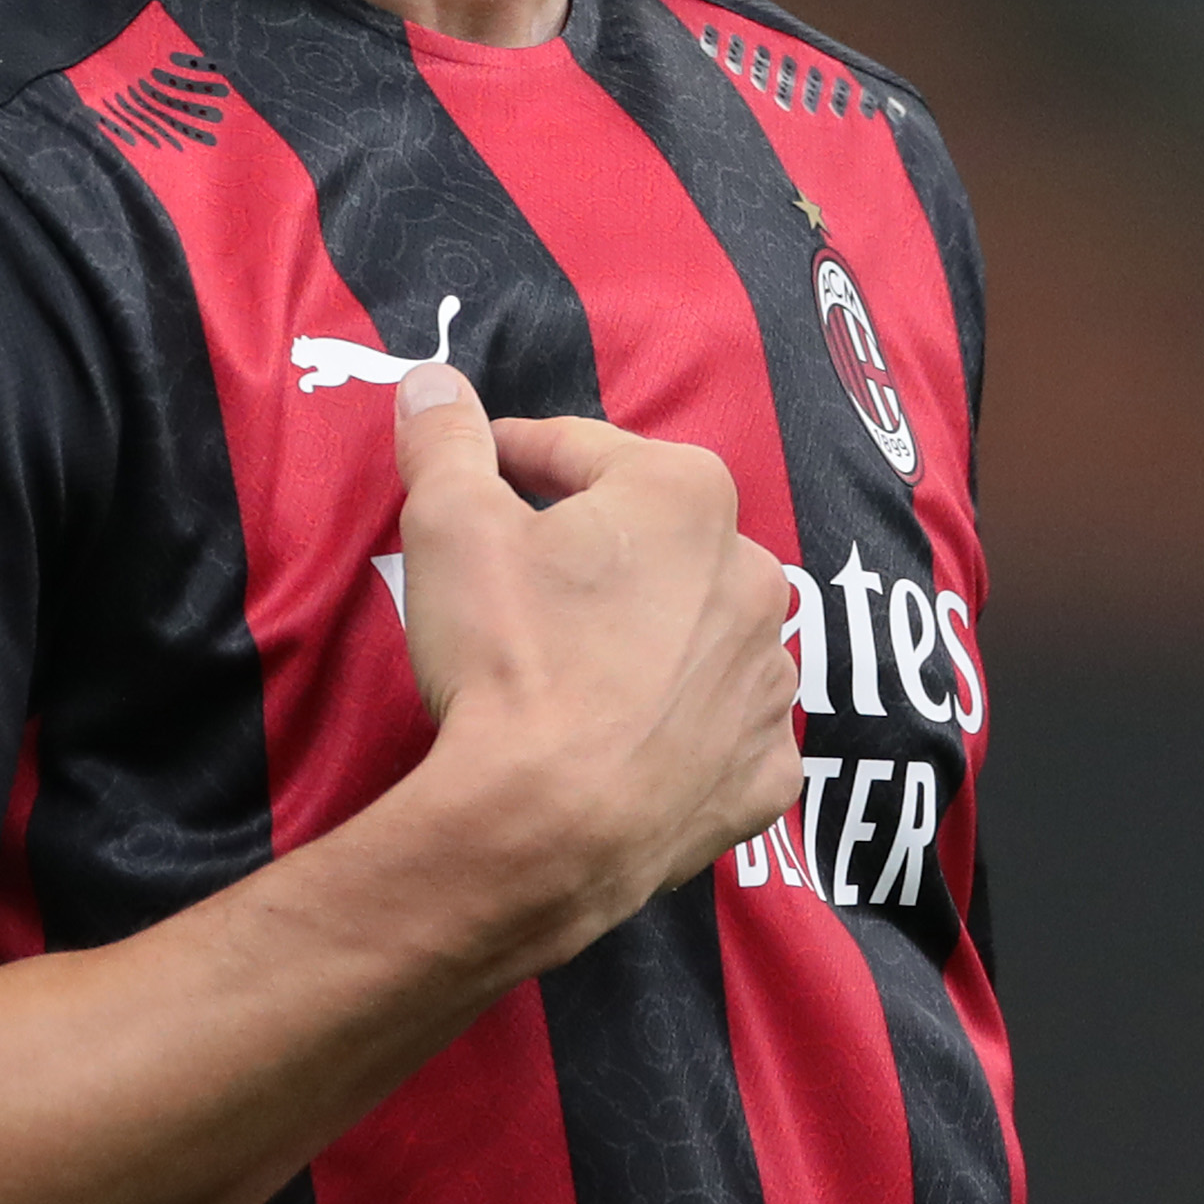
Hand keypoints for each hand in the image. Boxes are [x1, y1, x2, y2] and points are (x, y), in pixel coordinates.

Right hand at [386, 362, 800, 947]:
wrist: (548, 824)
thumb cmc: (506, 657)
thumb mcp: (450, 525)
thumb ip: (445, 438)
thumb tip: (434, 380)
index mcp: (688, 495)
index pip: (580, 453)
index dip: (513, 459)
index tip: (474, 474)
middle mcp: (755, 574)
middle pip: (652, 542)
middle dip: (592, 550)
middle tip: (520, 585)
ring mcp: (769, 680)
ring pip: (699, 634)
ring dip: (650, 638)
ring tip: (577, 669)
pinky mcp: (766, 771)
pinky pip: (726, 733)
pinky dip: (687, 732)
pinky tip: (636, 744)